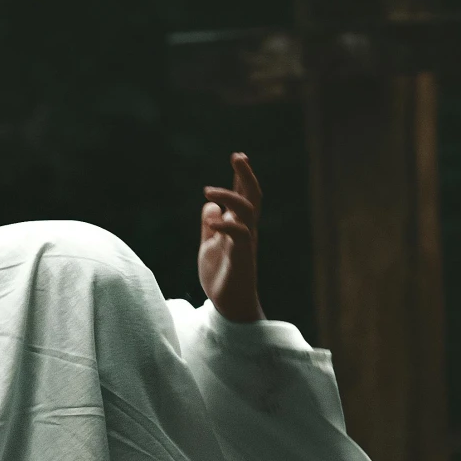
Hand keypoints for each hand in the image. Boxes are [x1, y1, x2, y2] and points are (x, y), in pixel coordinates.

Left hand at [197, 150, 262, 322]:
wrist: (228, 305)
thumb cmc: (221, 276)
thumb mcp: (209, 246)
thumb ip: (210, 226)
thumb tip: (211, 206)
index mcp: (238, 225)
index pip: (243, 195)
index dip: (242, 176)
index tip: (238, 156)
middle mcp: (246, 230)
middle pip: (252, 196)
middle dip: (246, 175)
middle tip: (237, 156)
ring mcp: (245, 243)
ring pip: (248, 211)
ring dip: (230, 197)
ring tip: (208, 191)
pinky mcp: (242, 257)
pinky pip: (240, 235)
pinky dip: (226, 225)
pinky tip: (212, 222)